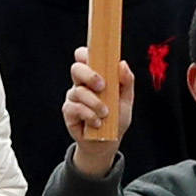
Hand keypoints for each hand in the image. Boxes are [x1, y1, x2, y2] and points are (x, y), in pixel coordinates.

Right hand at [64, 45, 134, 177]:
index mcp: (94, 77)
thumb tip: (122, 64)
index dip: (84, 53)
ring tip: (106, 114)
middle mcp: (82, 84)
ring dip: (95, 103)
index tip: (92, 56)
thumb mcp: (126, 100)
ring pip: (78, 91)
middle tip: (102, 86)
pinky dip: (88, 115)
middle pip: (76, 69)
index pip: (84, 57)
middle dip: (89, 75)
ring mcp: (73, 98)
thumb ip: (126, 81)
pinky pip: (75, 107)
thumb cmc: (116, 119)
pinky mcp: (68, 112)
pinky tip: (97, 122)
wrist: (107, 142)